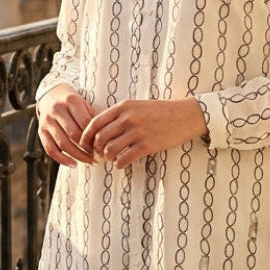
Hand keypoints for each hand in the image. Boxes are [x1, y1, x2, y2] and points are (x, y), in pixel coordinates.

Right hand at [36, 84, 96, 166]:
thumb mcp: (85, 104)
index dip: (94, 136)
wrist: (51, 96)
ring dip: (78, 156)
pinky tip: (73, 164)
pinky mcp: (41, 131)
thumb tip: (104, 139)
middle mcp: (57, 110)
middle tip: (97, 155)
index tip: (101, 145)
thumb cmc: (73, 104)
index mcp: (71, 101)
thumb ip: (93, 119)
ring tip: (89, 161)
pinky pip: (50, 149)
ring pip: (63, 144)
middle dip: (86, 148)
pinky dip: (62, 160)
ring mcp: (47, 121)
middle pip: (73, 134)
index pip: (85, 123)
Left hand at [79, 98, 207, 170]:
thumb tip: (100, 130)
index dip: (86, 136)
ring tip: (111, 158)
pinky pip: (124, 159)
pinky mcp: (147, 146)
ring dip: (107, 157)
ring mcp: (137, 132)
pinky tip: (121, 163)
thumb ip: (120, 114)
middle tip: (99, 154)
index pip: (95, 122)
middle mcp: (128, 118)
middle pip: (100, 138)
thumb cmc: (160, 111)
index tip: (84, 144)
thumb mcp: (137, 106)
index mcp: (123, 107)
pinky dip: (119, 164)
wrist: (185, 115)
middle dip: (96, 149)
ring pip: (110, 150)